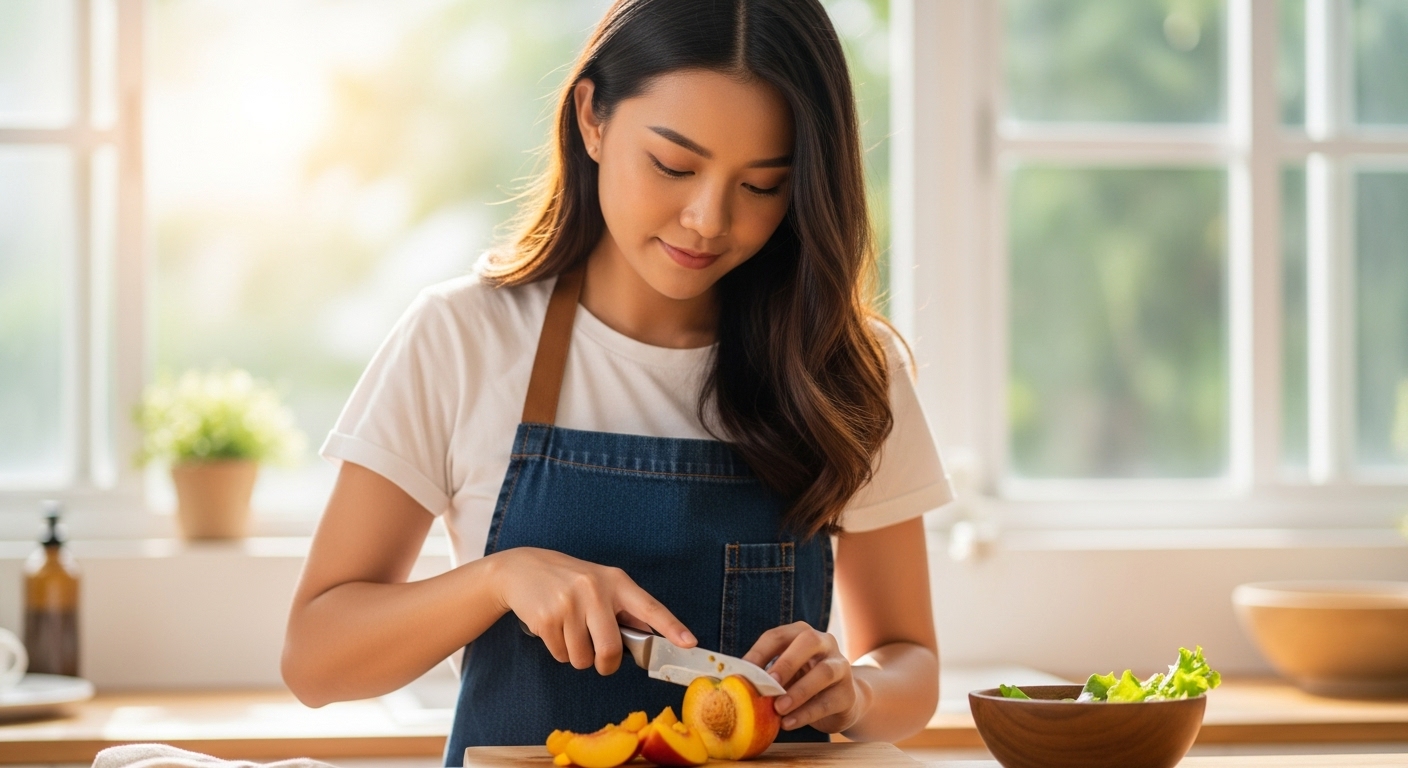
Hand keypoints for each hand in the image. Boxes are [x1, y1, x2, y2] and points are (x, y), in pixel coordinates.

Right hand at [488, 547, 696, 675]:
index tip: (689, 643)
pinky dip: (559, 651)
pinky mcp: (546, 618)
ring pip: (583, 659)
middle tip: (601, 661)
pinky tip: (554, 629)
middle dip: (606, 664)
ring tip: (570, 631)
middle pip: (611, 649)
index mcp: (615, 581)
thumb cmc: (568, 580)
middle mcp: (594, 590)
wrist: (521, 569)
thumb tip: (651, 637)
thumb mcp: (600, 584)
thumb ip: (624, 609)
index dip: (671, 627)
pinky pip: (561, 655)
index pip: (649, 607)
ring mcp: (569, 604)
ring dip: (578, 656)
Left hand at [742, 622, 868, 732]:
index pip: (778, 635)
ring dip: (799, 691)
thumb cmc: (804, 683)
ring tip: (779, 708)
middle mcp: (825, 643)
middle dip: (787, 662)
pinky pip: (828, 702)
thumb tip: (736, 684)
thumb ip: (767, 675)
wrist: (843, 701)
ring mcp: (840, 667)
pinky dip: (806, 714)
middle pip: (809, 641)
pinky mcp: (848, 694)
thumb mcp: (787, 674)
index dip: (759, 652)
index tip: (742, 672)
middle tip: (769, 683)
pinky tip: (789, 723)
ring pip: (824, 672)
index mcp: (802, 634)